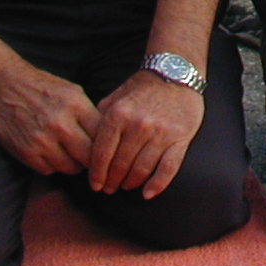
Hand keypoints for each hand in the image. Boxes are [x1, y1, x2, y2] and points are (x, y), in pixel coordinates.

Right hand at [0, 62, 99, 176]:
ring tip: (73, 155)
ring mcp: (41, 141)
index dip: (107, 142)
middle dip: (94, 158)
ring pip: (70, 167)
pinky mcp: (26, 153)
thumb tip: (107, 135)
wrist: (3, 86)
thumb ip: (89, 113)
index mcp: (75, 105)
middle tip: (93, 157)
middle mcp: (59, 124)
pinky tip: (54, 154)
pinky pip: (49, 170)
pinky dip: (54, 165)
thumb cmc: (42, 88)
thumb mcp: (73, 91)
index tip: (107, 146)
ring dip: (75, 164)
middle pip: (89, 155)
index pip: (102, 134)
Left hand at [89, 71, 204, 198]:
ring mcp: (161, 132)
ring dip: (131, 183)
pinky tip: (147, 193)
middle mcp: (138, 124)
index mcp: (118, 114)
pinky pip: (168, 168)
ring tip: (126, 186)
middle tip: (110, 188)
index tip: (95, 185)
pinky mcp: (180, 137)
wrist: (176, 72)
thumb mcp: (115, 98)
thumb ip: (99, 120)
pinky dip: (157, 184)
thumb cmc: (142, 88)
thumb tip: (85, 147)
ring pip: (141, 170)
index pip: (101, 155)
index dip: (96, 174)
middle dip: (112, 181)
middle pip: (120, 165)